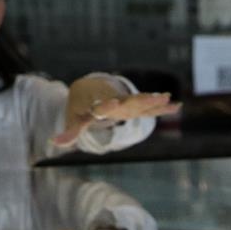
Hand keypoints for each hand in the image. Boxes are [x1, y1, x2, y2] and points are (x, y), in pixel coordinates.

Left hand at [52, 79, 180, 146]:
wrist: (89, 86)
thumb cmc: (81, 106)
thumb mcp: (75, 119)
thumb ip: (70, 132)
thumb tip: (53, 143)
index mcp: (100, 104)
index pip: (104, 106)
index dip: (108, 105)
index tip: (114, 102)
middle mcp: (116, 101)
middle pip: (129, 101)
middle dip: (140, 100)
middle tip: (153, 96)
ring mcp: (127, 103)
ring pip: (142, 102)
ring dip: (154, 101)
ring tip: (166, 97)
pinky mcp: (135, 105)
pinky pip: (150, 107)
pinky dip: (162, 107)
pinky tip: (177, 106)